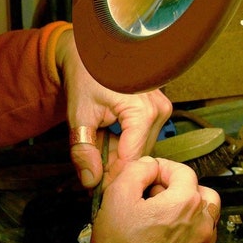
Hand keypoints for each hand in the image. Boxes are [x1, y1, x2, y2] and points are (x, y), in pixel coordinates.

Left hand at [56, 28, 171, 188]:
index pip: (131, 160)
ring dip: (117, 154)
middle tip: (89, 168)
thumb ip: (84, 150)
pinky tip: (107, 134)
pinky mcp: (159, 109)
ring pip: (140, 149)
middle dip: (113, 166)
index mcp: (142, 112)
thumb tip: (91, 181)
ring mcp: (162, 109)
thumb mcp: (80, 115)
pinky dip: (123, 143)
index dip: (112, 178)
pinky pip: (142, 137)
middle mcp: (159, 110)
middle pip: (137, 156)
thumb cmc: (85, 76)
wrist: (91, 51)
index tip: (95, 191)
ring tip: (96, 142)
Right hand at [87, 157, 219, 242]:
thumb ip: (137, 169)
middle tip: (159, 195)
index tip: (150, 174)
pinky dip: (187, 235)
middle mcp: (201, 224)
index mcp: (185, 203)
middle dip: (183, 189)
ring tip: (162, 217)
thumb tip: (150, 165)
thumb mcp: (118, 195)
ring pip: (206, 219)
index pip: (184, 172)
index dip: (164, 168)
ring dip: (189, 212)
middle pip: (204, 193)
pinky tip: (163, 239)